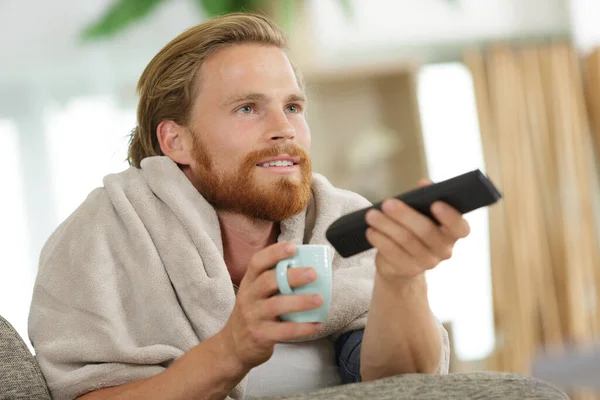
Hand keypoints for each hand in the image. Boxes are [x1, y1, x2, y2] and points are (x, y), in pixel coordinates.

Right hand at [220, 242, 322, 368]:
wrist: (233, 346)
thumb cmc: (253, 314)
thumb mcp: (255, 294)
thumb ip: (274, 281)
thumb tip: (307, 267)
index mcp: (249, 282)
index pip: (257, 262)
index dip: (274, 253)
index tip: (293, 247)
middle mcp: (248, 296)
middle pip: (268, 281)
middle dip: (292, 276)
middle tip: (313, 273)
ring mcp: (253, 316)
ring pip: (276, 305)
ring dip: (300, 301)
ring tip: (319, 299)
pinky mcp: (260, 335)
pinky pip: (284, 331)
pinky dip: (303, 328)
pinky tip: (317, 324)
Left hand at [365, 179, 470, 282]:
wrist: (402, 262)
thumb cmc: (415, 229)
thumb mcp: (422, 213)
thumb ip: (426, 198)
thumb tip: (424, 184)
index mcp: (453, 233)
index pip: (460, 228)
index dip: (450, 216)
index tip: (435, 203)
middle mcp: (444, 250)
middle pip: (425, 231)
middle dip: (404, 215)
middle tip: (387, 203)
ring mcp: (427, 262)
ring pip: (405, 240)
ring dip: (386, 225)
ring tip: (371, 215)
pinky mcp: (408, 270)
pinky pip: (393, 253)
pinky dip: (380, 239)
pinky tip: (370, 231)